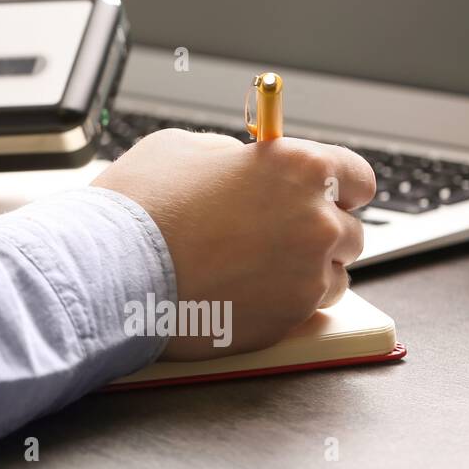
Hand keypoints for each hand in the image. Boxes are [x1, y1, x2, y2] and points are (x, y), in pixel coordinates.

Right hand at [93, 128, 374, 360]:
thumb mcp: (182, 150)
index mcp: (296, 167)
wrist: (111, 270)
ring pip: (334, 276)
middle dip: (317, 231)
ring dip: (307, 271)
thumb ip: (232, 156)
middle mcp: (315, 220)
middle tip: (274, 236)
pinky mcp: (288, 319)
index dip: (340, 186)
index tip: (327, 196)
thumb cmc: (139, 206)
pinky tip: (244, 291)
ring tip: (255, 268)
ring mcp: (306, 275)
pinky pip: (306, 310)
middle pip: (349, 230)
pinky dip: (284, 301)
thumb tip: (246, 168)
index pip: (357, 176)